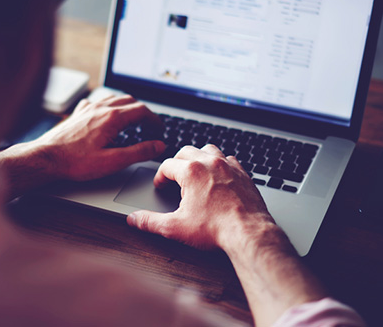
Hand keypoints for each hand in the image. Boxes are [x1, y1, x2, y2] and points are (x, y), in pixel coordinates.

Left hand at [0, 95, 165, 196]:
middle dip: (144, 112)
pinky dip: (110, 105)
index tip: (159, 129)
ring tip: (134, 119)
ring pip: (114, 98)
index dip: (155, 119)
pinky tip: (107, 114)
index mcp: (112, 118)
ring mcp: (88, 108)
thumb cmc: (75, 162)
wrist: (46, 158)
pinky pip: (98, 101)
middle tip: (150, 126)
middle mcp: (100, 108)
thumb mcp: (113, 161)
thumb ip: (139, 152)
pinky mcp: (78, 113)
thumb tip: (158, 146)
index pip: (142, 111)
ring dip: (128, 106)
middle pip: (130, 101)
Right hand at [127, 144, 275, 249]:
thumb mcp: (175, 227)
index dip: (160, 176)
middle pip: (186, 151)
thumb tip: (134, 219)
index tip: (160, 185)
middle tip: (173, 176)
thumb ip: (151, 221)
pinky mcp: (243, 173)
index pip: (167, 165)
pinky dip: (220, 163)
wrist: (248, 232)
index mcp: (191, 171)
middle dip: (176, 162)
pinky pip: (229, 159)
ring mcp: (228, 166)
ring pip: (209, 149)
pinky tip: (218, 176)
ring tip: (194, 170)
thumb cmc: (215, 229)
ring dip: (199, 157)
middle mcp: (210, 163)